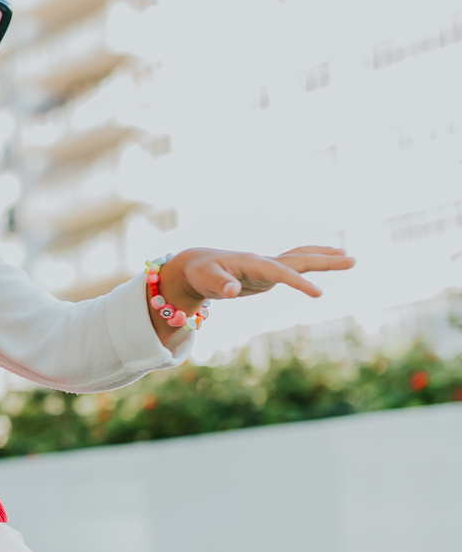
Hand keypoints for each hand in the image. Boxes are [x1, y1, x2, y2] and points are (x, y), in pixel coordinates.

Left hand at [155, 245, 354, 332]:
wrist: (198, 266)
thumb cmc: (201, 273)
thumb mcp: (206, 280)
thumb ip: (219, 284)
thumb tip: (232, 290)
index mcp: (253, 263)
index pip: (281, 273)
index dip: (299, 282)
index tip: (319, 293)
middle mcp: (264, 261)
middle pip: (299, 260)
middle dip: (324, 262)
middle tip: (352, 261)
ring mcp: (268, 266)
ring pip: (300, 259)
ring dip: (323, 257)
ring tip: (348, 258)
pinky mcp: (268, 274)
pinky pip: (295, 267)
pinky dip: (311, 262)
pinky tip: (327, 259)